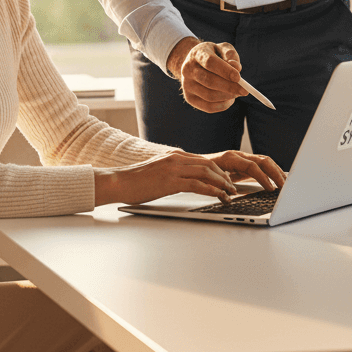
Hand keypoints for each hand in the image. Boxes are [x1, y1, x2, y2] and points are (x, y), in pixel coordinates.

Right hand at [94, 150, 237, 205]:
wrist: (119, 181)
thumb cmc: (136, 180)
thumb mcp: (158, 171)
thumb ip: (173, 172)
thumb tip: (186, 181)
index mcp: (174, 155)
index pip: (203, 160)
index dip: (218, 171)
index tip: (226, 181)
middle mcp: (176, 158)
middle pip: (208, 164)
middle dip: (224, 177)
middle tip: (232, 189)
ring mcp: (173, 168)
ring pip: (206, 172)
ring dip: (221, 184)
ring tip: (229, 194)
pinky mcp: (170, 181)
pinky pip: (197, 184)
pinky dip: (212, 190)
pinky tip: (218, 196)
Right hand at [166, 37, 247, 112]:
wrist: (194, 64)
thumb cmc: (213, 55)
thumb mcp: (222, 49)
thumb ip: (230, 55)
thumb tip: (236, 68)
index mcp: (197, 54)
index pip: (209, 62)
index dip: (224, 70)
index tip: (238, 77)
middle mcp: (187, 69)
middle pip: (209, 81)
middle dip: (229, 87)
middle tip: (244, 91)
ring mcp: (186, 84)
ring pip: (209, 96)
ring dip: (227, 96)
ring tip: (237, 93)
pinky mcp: (189, 98)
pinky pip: (208, 107)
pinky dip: (222, 105)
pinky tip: (230, 99)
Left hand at [203, 150, 286, 191]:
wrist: (193, 163)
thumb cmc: (200, 171)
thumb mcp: (209, 179)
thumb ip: (221, 186)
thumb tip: (232, 194)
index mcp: (230, 158)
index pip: (252, 166)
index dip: (263, 178)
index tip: (271, 189)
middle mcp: (238, 155)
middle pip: (263, 160)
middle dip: (275, 173)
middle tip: (285, 187)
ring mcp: (242, 158)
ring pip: (264, 161)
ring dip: (276, 171)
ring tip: (285, 183)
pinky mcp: (244, 163)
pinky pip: (261, 164)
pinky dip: (271, 171)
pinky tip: (277, 179)